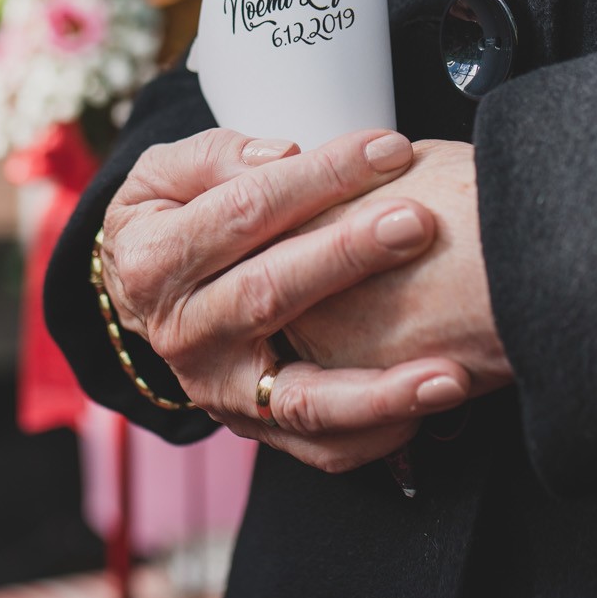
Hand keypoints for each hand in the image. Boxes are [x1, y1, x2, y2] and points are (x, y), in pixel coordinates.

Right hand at [99, 127, 472, 472]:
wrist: (147, 298)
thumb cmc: (178, 216)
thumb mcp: (168, 173)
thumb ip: (217, 156)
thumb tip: (284, 155)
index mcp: (153, 262)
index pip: (241, 213)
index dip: (316, 177)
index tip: (386, 149)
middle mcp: (183, 336)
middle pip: (268, 295)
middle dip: (348, 255)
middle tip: (417, 222)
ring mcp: (222, 391)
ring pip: (301, 400)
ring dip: (379, 390)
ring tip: (450, 373)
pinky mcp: (257, 429)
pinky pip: (322, 449)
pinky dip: (379, 434)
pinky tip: (432, 406)